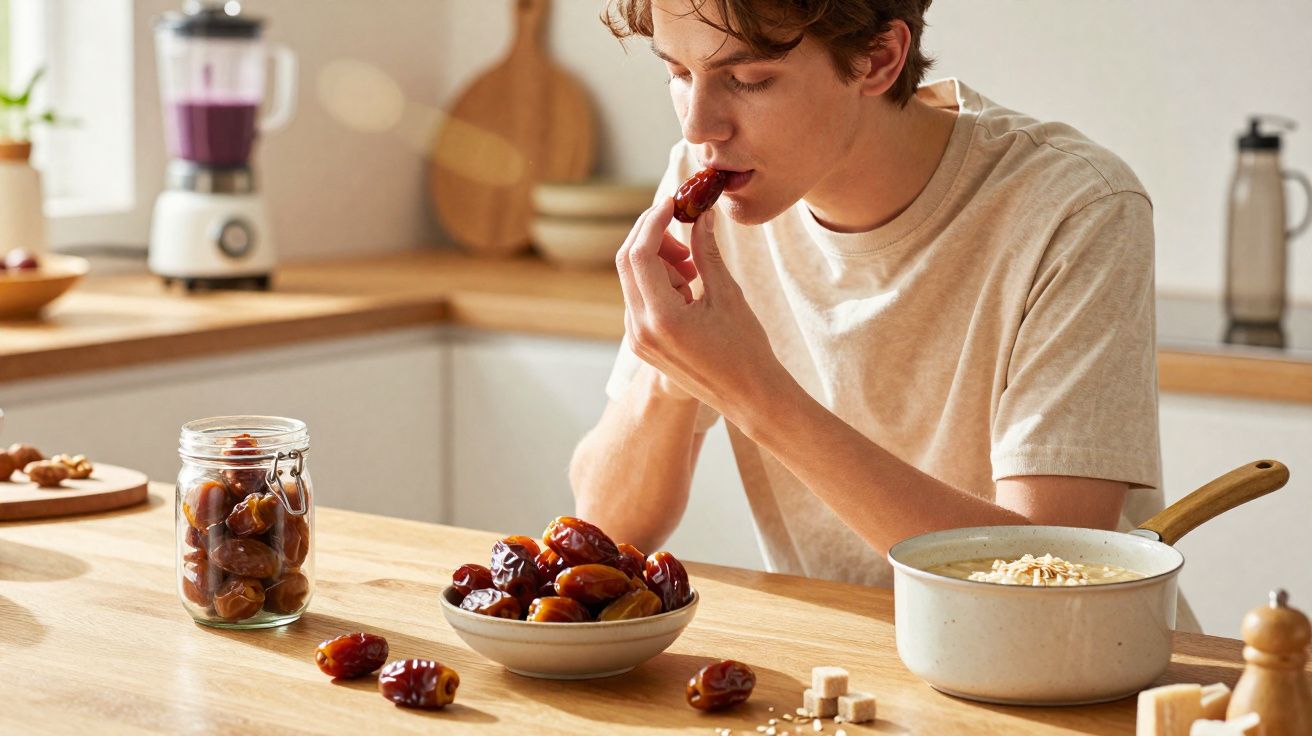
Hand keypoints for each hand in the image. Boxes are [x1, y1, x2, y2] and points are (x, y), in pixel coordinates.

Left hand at [614, 198, 788, 418]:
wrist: (747, 396)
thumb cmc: (745, 348)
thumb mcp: (726, 294)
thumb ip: (706, 251)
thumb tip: (701, 213)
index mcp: (661, 317)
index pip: (640, 253)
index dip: (653, 221)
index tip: (673, 202)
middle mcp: (640, 329)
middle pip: (627, 262)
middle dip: (653, 236)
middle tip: (684, 227)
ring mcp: (637, 338)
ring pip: (632, 279)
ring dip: (658, 261)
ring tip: (695, 272)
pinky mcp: (641, 343)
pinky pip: (639, 298)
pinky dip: (658, 282)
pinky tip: (687, 289)